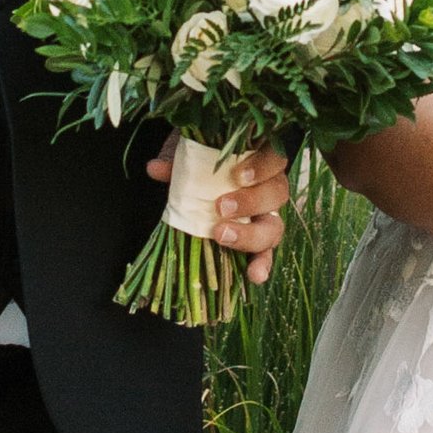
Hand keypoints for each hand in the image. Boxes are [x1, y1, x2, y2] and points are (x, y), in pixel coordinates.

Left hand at [148, 136, 292, 285]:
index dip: (261, 167)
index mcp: (260, 161)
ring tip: (222, 236)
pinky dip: (261, 265)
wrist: (201, 177)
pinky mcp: (258, 241)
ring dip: (250, 234)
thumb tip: (156, 168)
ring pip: (274, 226)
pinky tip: (255, 276)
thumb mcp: (191, 156)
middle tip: (221, 207)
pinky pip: (265, 254)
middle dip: (251, 202)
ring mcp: (266, 216)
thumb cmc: (204, 162)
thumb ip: (179, 160)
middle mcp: (270, 188)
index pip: (274, 159)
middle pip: (277, 194)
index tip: (238, 176)